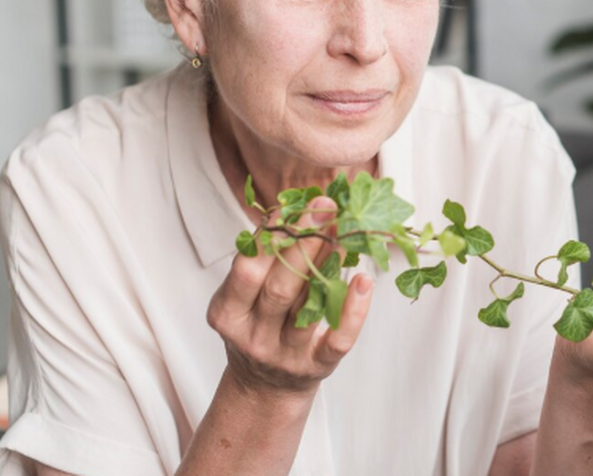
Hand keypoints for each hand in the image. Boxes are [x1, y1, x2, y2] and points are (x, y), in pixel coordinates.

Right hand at [206, 197, 373, 394]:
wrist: (265, 388)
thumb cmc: (259, 326)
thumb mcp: (247, 299)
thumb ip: (266, 263)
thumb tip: (301, 210)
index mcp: (228, 313)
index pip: (246, 270)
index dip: (268, 236)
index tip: (292, 204)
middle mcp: (252, 336)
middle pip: (279, 287)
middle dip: (302, 242)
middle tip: (325, 205)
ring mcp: (284, 355)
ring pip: (306, 309)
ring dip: (328, 266)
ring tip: (346, 232)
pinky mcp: (316, 367)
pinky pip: (337, 339)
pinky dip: (354, 311)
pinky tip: (364, 281)